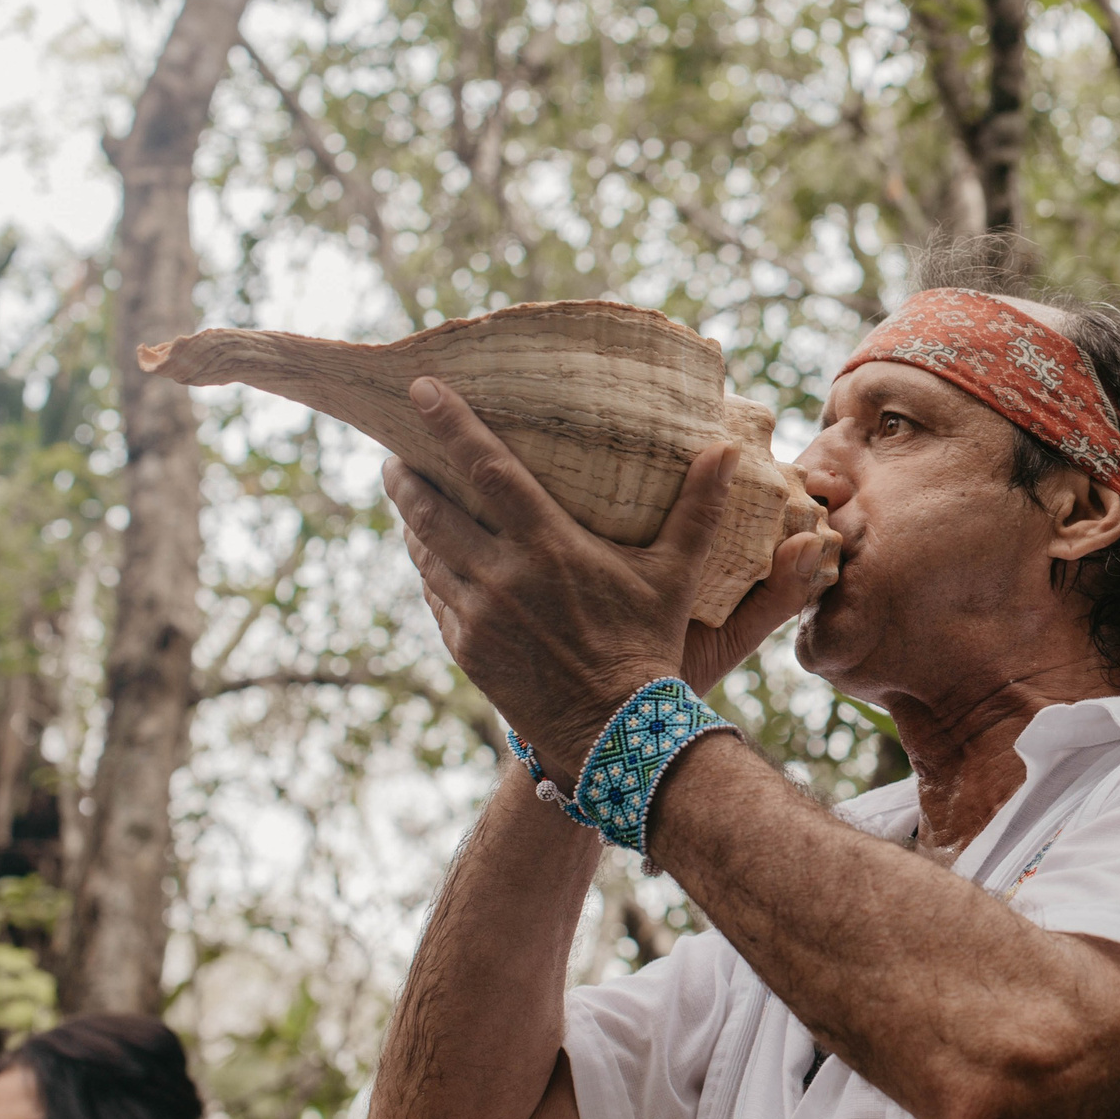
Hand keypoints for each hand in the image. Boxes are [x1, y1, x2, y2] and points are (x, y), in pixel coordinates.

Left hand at [386, 378, 835, 779]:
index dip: (452, 425)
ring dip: (409, 519)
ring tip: (405, 493)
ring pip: (425, 552)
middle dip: (407, 473)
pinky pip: (433, 595)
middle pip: (433, 508)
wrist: (614, 729)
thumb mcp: (675, 575)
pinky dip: (426, 567)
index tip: (422, 389)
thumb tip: (726, 449)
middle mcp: (503, 576)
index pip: (487, 470)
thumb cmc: (649, 644)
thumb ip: (697, 511)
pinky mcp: (466, 648)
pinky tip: (427, 555)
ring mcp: (477, 615)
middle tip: (393, 449)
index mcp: (549, 546)